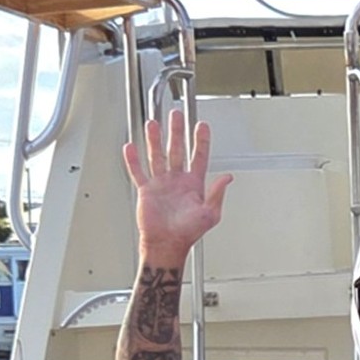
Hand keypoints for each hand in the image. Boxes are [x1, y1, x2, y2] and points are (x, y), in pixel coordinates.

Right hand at [125, 106, 230, 267]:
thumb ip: (217, 193)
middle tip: (176, 115)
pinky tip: (131, 147)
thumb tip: (228, 177)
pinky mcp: (146, 190)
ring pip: (157, 155)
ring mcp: (161, 184)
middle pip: (177, 150)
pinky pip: (138, 171)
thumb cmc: (188, 233)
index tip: (202, 126)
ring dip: (155, 140)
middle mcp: (177, 181)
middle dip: (176, 132)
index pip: (199, 156)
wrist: (167, 244)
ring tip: (153, 124)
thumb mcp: (210, 214)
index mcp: (194, 185)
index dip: (201, 141)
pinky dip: (133, 160)